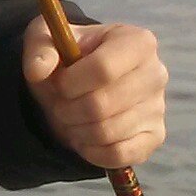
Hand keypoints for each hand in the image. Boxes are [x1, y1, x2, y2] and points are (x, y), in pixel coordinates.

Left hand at [22, 16, 167, 170]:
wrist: (83, 85)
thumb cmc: (68, 59)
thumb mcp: (47, 42)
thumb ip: (39, 50)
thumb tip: (37, 70)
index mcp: (136, 41)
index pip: (104, 68)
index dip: (71, 83)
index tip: (59, 83)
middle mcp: (156, 72)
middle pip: (102, 105)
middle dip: (68, 109)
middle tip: (61, 104)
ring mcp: (158, 107)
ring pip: (106, 132)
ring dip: (76, 130)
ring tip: (72, 117)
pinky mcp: (155, 136)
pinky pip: (118, 155)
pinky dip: (92, 151)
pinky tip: (85, 136)